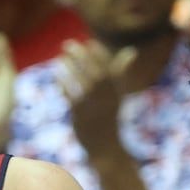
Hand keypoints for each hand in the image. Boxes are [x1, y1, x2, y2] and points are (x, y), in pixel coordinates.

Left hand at [59, 38, 136, 164]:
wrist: (106, 146)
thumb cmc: (111, 115)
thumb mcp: (119, 93)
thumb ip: (121, 71)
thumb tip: (132, 51)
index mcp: (116, 88)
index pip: (107, 63)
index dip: (97, 50)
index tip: (88, 43)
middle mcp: (106, 94)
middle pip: (92, 67)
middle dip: (80, 53)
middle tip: (67, 44)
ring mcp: (92, 103)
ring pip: (78, 79)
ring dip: (68, 65)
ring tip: (60, 58)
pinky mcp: (79, 112)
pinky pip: (68, 93)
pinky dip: (62, 82)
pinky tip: (57, 75)